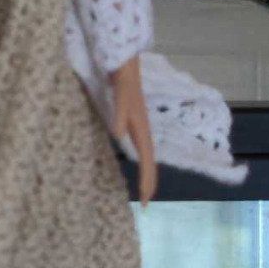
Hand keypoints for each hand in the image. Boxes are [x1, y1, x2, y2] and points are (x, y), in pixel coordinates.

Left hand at [109, 54, 157, 206]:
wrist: (123, 62)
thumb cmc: (121, 78)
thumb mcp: (121, 94)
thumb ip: (120, 113)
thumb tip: (118, 135)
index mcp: (142, 127)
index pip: (147, 160)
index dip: (147, 180)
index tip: (145, 201)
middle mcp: (143, 130)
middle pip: (150, 162)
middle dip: (149, 183)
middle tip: (146, 205)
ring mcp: (138, 126)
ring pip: (146, 156)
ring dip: (146, 174)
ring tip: (144, 192)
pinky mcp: (132, 122)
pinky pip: (139, 148)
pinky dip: (139, 161)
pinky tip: (134, 163)